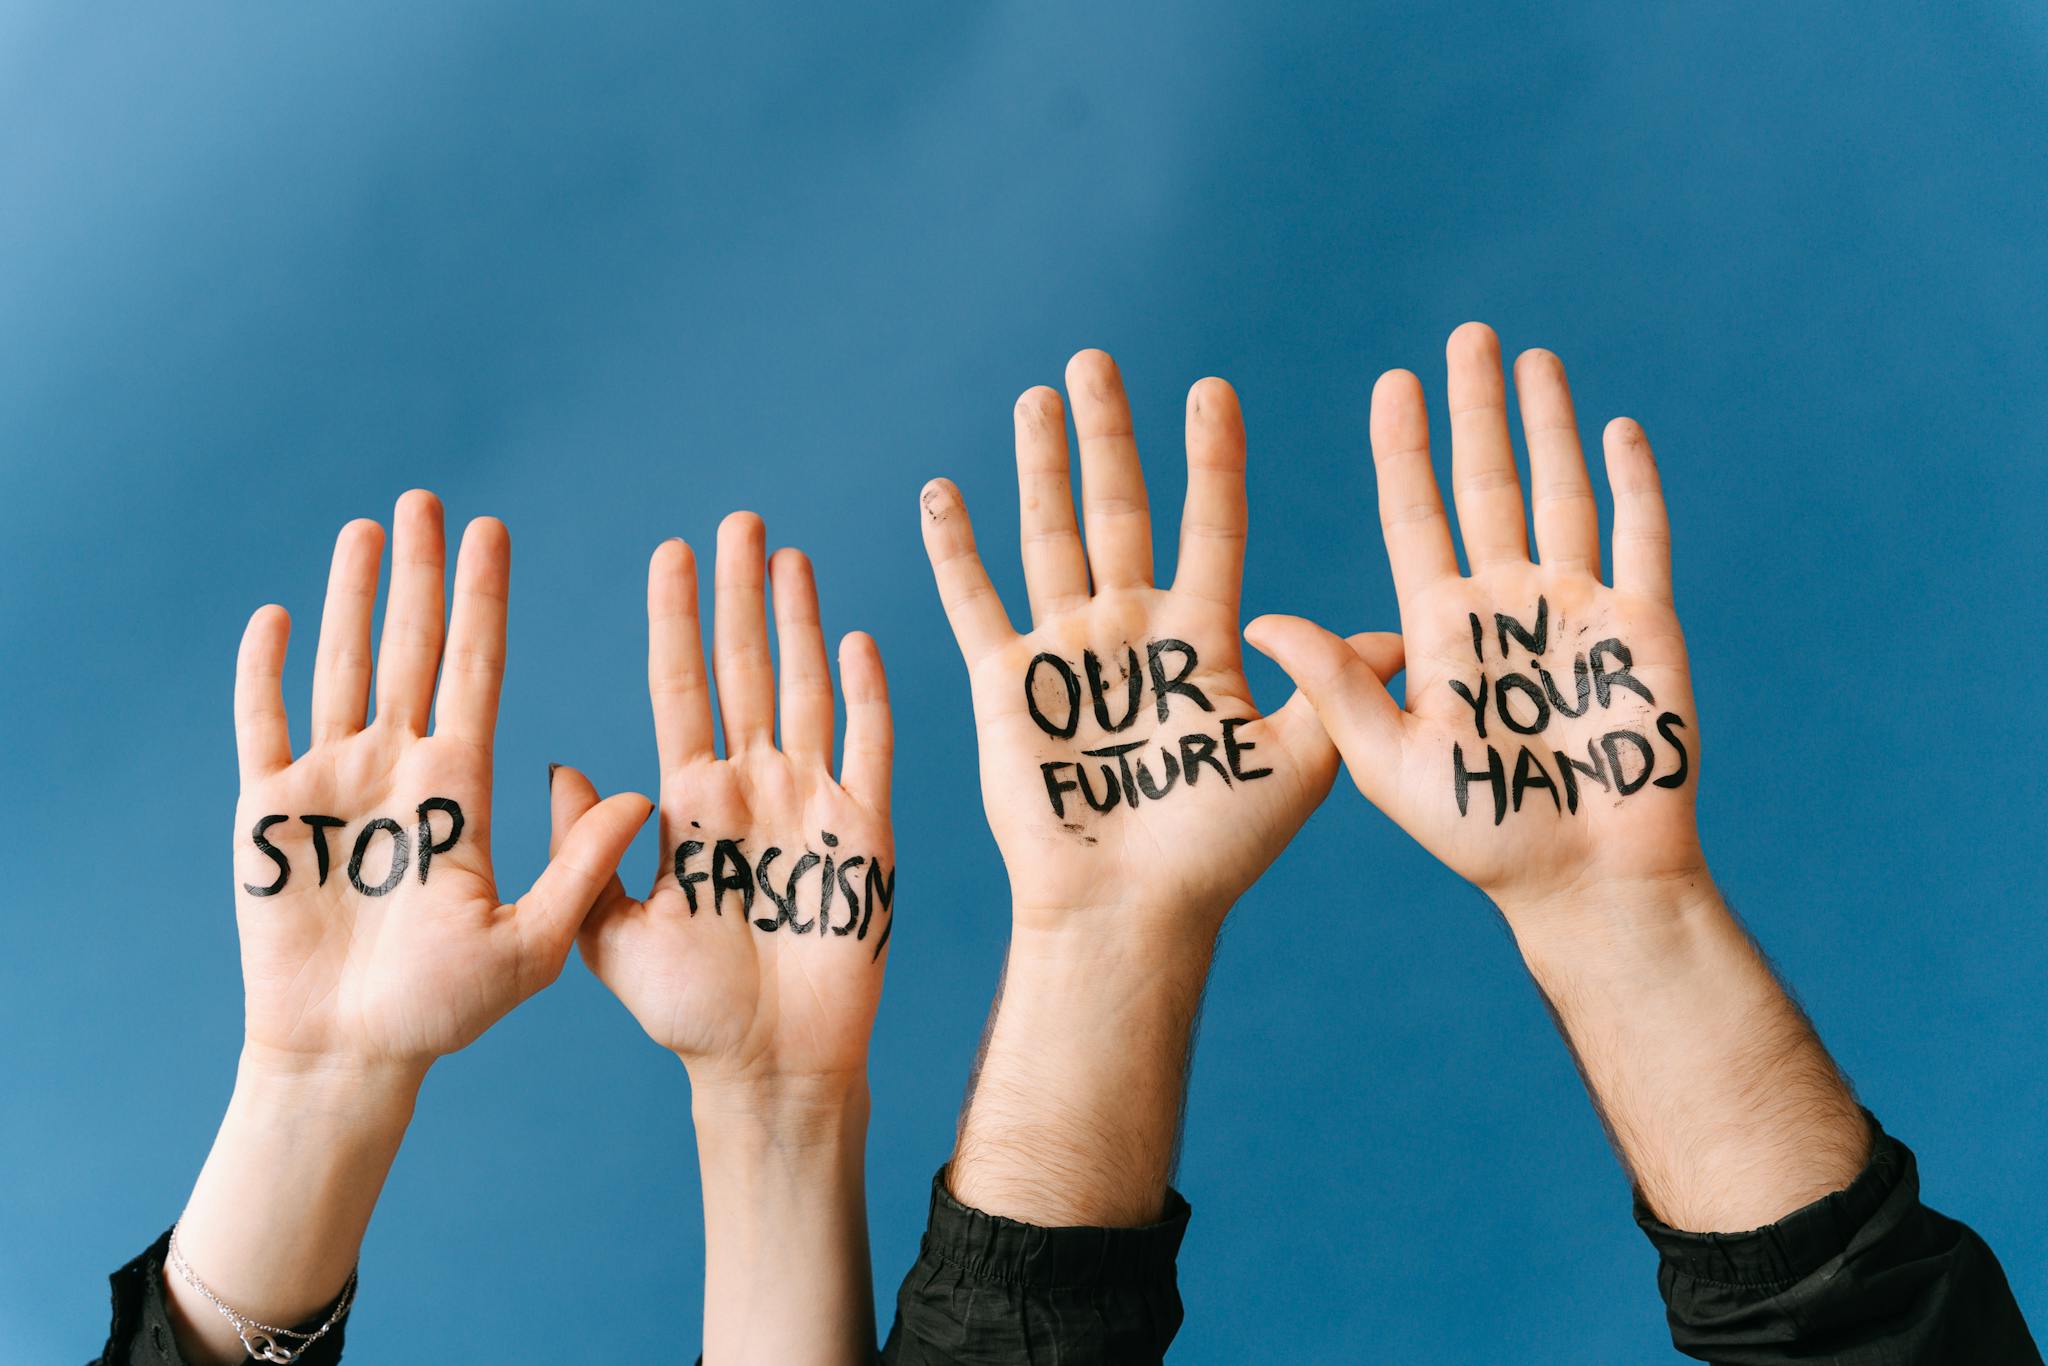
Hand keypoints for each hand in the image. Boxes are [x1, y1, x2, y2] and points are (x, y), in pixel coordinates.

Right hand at [175, 491, 648, 1364]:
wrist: (352, 1058)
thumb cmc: (444, 1013)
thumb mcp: (533, 941)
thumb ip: (583, 868)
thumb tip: (646, 794)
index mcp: (460, 788)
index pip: (476, 669)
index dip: (484, 601)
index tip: (492, 532)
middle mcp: (399, 770)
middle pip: (412, 649)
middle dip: (421, 574)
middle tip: (427, 499)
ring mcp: (332, 783)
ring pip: (341, 667)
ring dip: (351, 599)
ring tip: (366, 530)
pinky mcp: (266, 813)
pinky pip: (262, 725)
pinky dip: (264, 673)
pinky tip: (276, 615)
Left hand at [553, 513, 892, 1090]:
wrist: (769, 1067)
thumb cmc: (691, 1013)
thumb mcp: (606, 934)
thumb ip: (580, 854)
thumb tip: (550, 763)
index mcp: (688, 803)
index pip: (680, 687)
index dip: (676, 620)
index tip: (669, 553)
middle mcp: (750, 788)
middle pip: (746, 670)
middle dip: (740, 596)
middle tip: (737, 522)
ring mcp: (811, 804)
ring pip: (805, 690)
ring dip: (800, 624)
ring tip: (790, 557)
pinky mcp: (865, 833)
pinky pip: (870, 748)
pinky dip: (866, 696)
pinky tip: (857, 641)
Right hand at [919, 349, 1401, 936]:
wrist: (1132, 910)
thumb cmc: (1217, 851)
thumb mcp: (1302, 764)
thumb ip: (1338, 688)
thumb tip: (1398, 629)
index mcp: (1199, 638)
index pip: (1208, 526)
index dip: (1210, 460)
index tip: (1212, 390)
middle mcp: (1131, 629)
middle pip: (1118, 510)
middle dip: (1108, 436)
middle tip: (1097, 361)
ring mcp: (1066, 651)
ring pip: (1048, 536)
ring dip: (1040, 467)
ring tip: (1036, 397)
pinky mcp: (1008, 685)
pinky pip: (975, 604)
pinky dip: (956, 550)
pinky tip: (943, 490)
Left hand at [1247, 324, 1703, 918]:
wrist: (1587, 884)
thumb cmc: (1484, 837)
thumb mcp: (1387, 761)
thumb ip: (1333, 684)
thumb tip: (1258, 617)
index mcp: (1441, 631)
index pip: (1417, 517)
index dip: (1406, 450)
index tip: (1392, 384)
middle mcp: (1507, 606)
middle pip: (1487, 484)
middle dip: (1476, 410)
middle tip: (1465, 336)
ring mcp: (1579, 611)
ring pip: (1561, 492)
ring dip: (1549, 424)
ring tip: (1531, 356)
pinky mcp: (1646, 627)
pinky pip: (1641, 537)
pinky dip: (1633, 481)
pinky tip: (1616, 426)